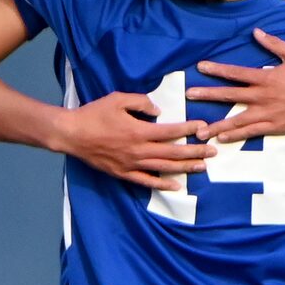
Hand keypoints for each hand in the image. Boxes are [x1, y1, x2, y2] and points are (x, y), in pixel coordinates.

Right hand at [55, 91, 213, 187]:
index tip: (204, 128)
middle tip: (213, 152)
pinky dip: (162, 184)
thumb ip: (142, 102)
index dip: (189, 129)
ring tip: (202, 167)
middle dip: (195, 152)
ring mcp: (131, 165)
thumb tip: (159, 111)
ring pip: (164, 169)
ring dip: (185, 168)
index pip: (170, 131)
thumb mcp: (118, 99)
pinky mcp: (123, 174)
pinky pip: (146, 181)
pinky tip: (176, 186)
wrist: (72, 135)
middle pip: (172, 152)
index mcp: (139, 131)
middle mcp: (138, 150)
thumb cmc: (94, 114)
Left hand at [185, 29, 284, 139]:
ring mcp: (266, 113)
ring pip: (236, 119)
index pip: (235, 73)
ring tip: (199, 131)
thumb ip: (274, 44)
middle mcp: (262, 96)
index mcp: (265, 77)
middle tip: (188, 95)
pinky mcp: (273, 126)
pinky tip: (221, 138)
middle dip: (207, 94)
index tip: (200, 67)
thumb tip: (256, 32)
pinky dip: (235, 135)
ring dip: (216, 125)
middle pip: (229, 95)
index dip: (217, 69)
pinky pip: (250, 132)